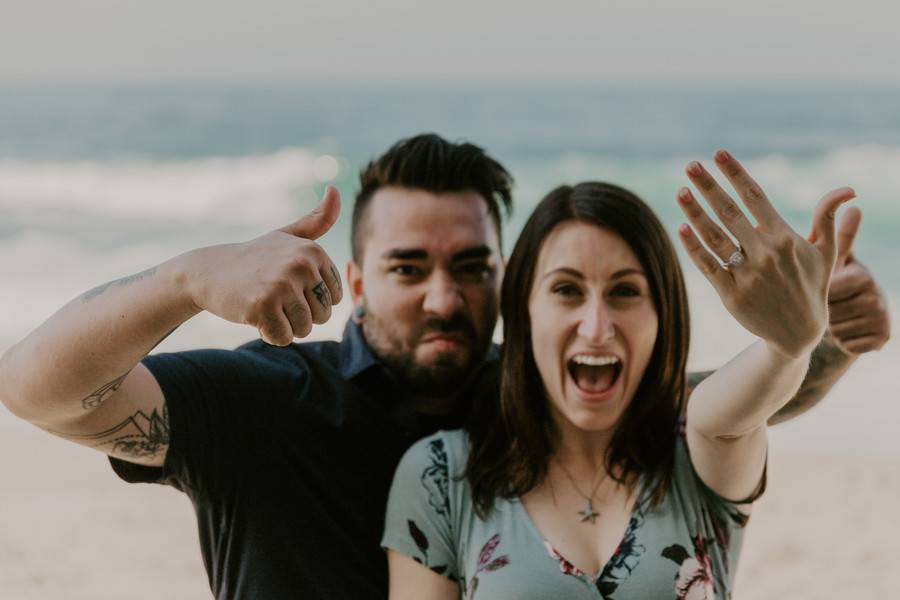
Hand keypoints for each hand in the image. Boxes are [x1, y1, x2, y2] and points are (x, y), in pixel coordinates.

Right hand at [183, 186, 343, 345]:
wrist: (208, 271)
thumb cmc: (255, 257)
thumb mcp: (287, 236)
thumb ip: (317, 219)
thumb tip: (335, 189)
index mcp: (313, 251)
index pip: (334, 298)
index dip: (311, 299)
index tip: (288, 284)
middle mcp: (301, 265)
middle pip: (322, 315)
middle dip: (300, 315)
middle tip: (275, 296)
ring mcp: (282, 285)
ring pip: (304, 329)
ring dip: (285, 326)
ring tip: (265, 304)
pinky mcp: (263, 306)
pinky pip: (283, 337)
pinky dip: (270, 334)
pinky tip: (254, 315)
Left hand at [676, 150, 853, 358]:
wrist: (799, 334)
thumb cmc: (810, 286)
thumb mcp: (825, 252)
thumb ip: (826, 218)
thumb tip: (847, 191)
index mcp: (784, 237)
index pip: (755, 197)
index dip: (736, 174)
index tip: (718, 154)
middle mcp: (765, 254)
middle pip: (730, 212)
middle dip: (709, 187)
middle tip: (690, 165)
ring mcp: (747, 275)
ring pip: (715, 238)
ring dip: (695, 213)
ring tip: (681, 191)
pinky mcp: (731, 295)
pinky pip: (708, 267)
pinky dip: (694, 248)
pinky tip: (681, 228)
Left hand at [825, 207, 890, 353]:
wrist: (851, 321)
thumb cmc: (835, 285)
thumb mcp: (834, 261)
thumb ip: (839, 236)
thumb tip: (854, 206)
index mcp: (863, 276)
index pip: (829, 289)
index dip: (819, 293)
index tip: (821, 290)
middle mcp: (878, 297)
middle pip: (833, 312)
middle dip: (821, 311)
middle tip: (822, 307)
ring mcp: (882, 319)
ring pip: (839, 331)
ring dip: (829, 329)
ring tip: (832, 319)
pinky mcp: (882, 341)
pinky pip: (849, 345)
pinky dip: (841, 342)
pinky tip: (843, 334)